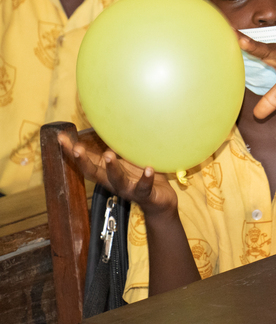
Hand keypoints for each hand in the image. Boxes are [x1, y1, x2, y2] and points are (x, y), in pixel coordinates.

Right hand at [58, 133, 176, 216]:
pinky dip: (145, 179)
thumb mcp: (126, 161)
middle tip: (76, 149)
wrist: (160, 202)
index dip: (72, 152)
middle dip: (84, 161)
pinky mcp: (145, 195)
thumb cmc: (140, 177)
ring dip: (112, 168)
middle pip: (94, 173)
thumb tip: (104, 128)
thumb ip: (115, 150)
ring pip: (117, 180)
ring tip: (109, 154)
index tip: (61, 138)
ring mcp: (129, 189)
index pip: (87, 161)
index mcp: (107, 173)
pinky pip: (144, 188)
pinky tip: (148, 169)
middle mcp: (113, 183)